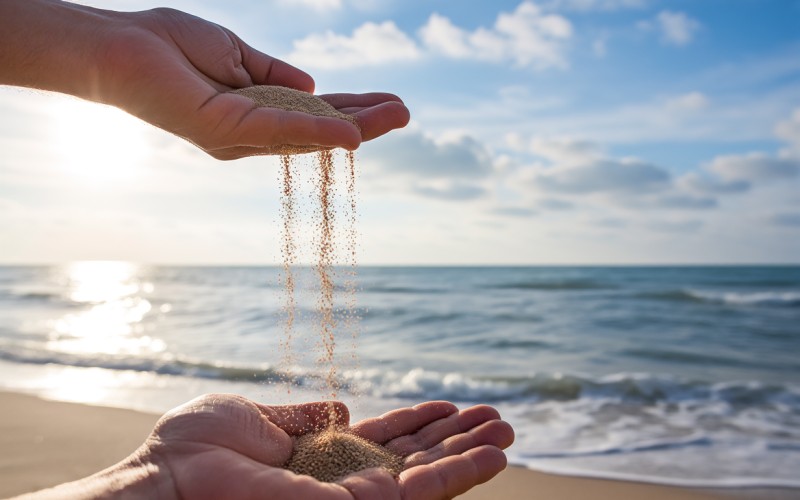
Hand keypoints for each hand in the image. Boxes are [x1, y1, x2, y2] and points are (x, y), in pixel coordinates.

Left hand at [95, 8, 409, 158]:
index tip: (389, 103)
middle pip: (318, 129)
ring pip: (306, 133)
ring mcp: (237, 137)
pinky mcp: (222, 132)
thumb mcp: (237, 55)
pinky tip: (350, 134)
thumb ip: (274, 73)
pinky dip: (316, 133)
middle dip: (364, 121)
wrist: (117, 45)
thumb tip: (312, 87)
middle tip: (406, 113)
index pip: (314, 112)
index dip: (352, 107)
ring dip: (354, 127)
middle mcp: (250, 132)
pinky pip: (278, 130)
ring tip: (395, 118)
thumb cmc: (169, 47)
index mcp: (256, 111)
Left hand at [144, 394, 512, 498]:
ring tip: (508, 433)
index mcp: (319, 460)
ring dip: (470, 455)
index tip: (447, 407)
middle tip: (496, 418)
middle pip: (414, 461)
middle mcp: (342, 484)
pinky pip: (422, 494)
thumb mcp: (259, 417)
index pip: (383, 443)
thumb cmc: (198, 448)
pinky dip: (460, 473)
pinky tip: (493, 456)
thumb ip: (305, 415)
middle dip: (456, 440)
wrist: (170, 480)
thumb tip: (341, 406)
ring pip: (428, 479)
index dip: (417, 424)